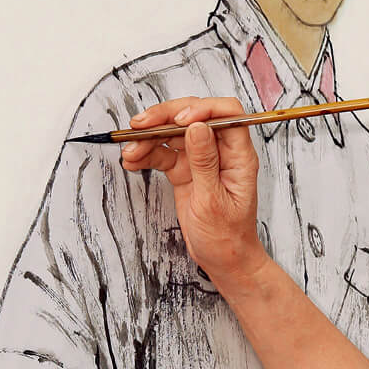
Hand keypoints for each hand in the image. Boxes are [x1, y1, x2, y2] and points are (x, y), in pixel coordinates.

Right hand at [120, 97, 264, 290]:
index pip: (226, 114)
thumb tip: (198, 127)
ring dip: (149, 138)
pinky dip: (147, 155)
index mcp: (239, 156)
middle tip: (139, 126)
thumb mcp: (213, 201)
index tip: (178, 120)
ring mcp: (201, 160)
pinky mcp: (185, 170)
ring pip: (174, 134)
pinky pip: (164, 154)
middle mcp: (221, 152)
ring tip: (129, 152)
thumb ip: (204, 162)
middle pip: (194, 118)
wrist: (222, 259)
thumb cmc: (227, 236)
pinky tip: (132, 161)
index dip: (202, 109)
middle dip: (165, 117)